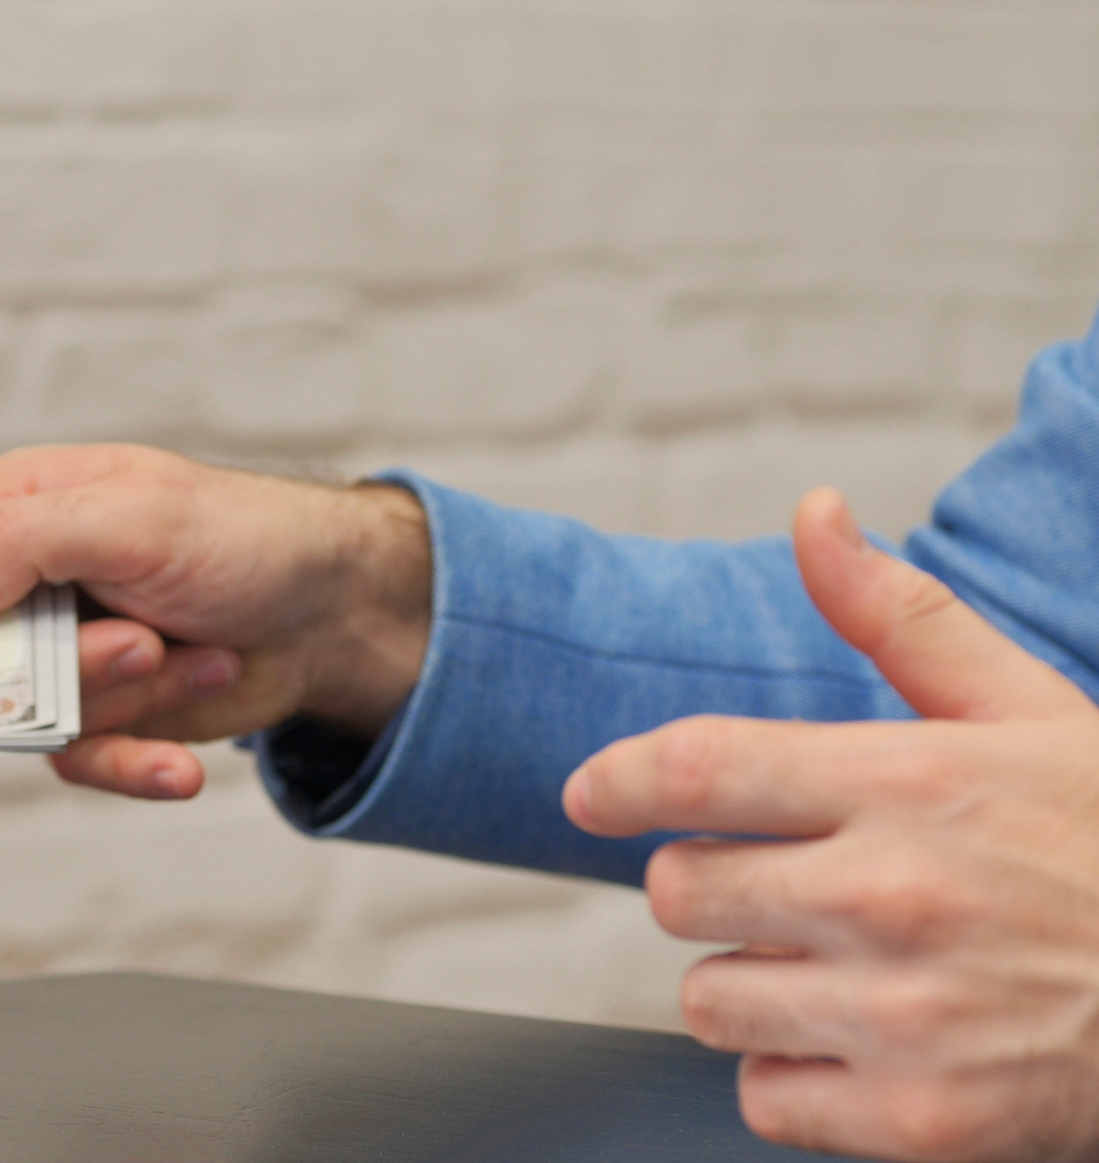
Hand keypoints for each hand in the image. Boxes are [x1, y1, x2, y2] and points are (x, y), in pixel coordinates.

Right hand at [0, 445, 430, 799]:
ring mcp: (55, 657)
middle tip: (136, 640)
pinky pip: (79, 761)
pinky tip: (184, 762)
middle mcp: (21, 587)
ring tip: (188, 656)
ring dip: (120, 699)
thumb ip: (25, 542)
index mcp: (12, 510)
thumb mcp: (132, 515)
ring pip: (26, 716)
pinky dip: (136, 762)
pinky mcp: (99, 715)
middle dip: (53, 666)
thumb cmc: (240, 534)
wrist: (332, 612)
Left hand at [565, 489, 1098, 1160]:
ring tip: (841, 969)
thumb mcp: (1030, 713)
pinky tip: (868, 1045)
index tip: (590, 795)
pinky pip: (764, 1097)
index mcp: (910, 783)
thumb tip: (814, 517)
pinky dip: (797, 1079)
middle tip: (781, 889)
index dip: (616, 781)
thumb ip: (901, 618)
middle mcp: (893, 896)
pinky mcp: (921, 1120)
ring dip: (750, 985)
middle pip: (679, 890)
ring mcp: (904, 1015)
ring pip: (708, 999)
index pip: (695, 769)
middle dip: (708, 886)